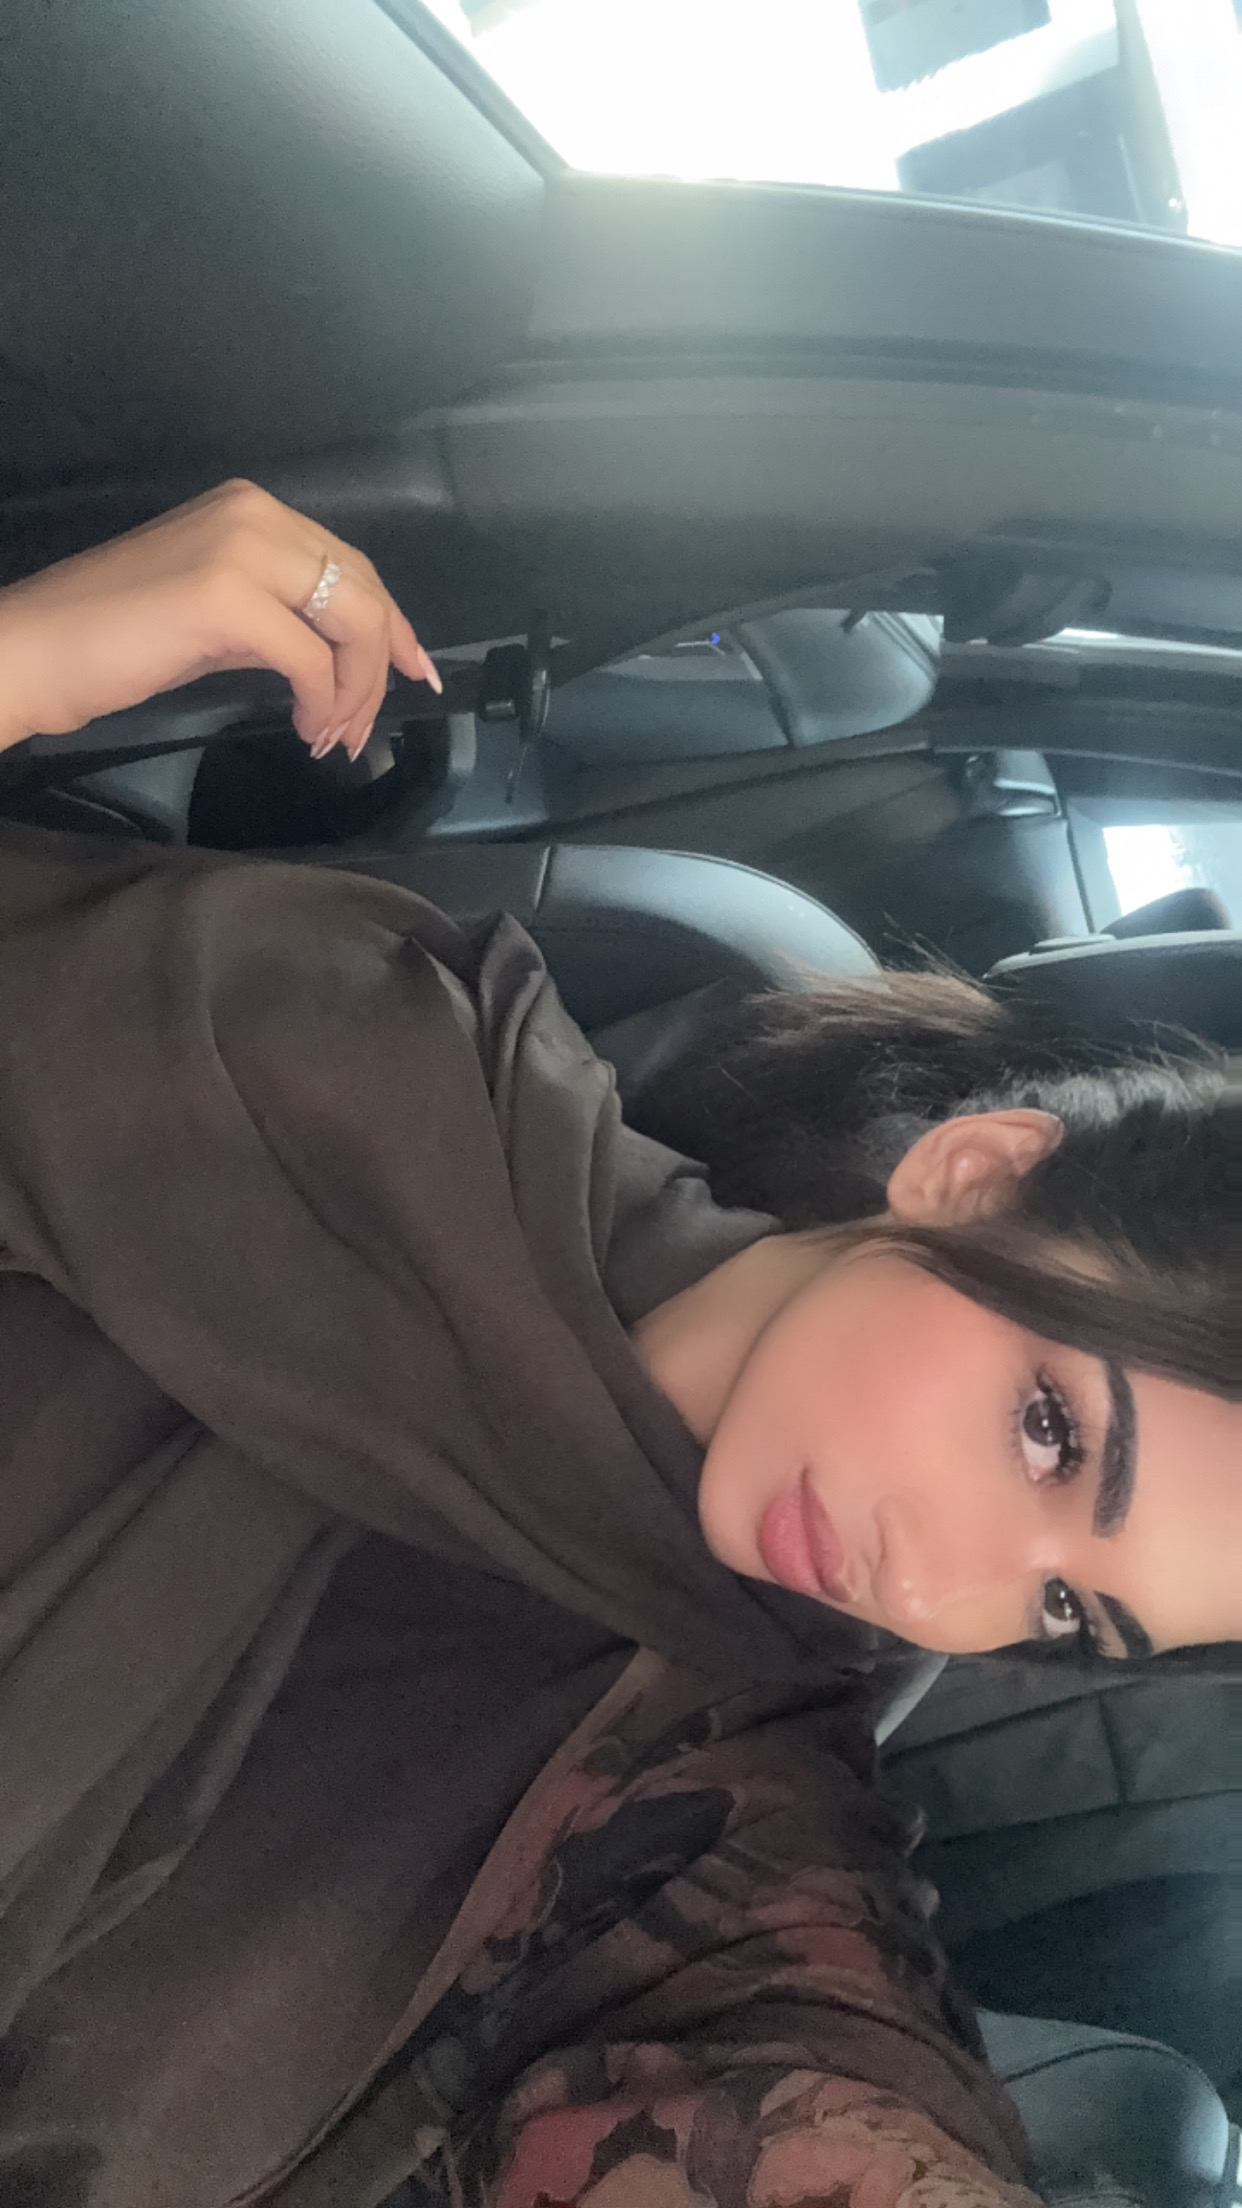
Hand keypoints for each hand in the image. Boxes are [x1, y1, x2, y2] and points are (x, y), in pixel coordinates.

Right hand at [0, 478, 440, 760]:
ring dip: (356, 691)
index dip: (395, 626)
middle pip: (363, 592)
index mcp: (253, 510)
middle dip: (381, 668)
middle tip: (366, 727)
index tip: (416, 673)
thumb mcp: (214, 615)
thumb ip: (278, 617)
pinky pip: (311, 657)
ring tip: (332, 736)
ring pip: (351, 622)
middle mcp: (255, 515)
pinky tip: (305, 730)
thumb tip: (338, 657)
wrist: (36, 650)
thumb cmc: (114, 640)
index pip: (352, 566)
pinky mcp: (224, 596)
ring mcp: (240, 549)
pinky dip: (323, 701)